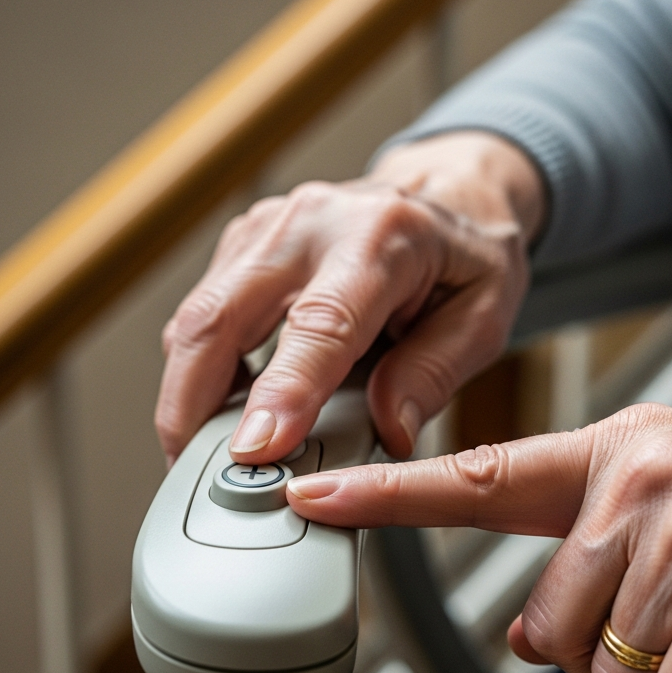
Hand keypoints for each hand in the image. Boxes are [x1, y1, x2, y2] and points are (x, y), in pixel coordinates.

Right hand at [154, 132, 544, 464]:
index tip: (257, 449)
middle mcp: (313, 222)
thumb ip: (434, 375)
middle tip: (194, 472)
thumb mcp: (484, 318)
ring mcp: (268, 229)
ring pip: (197, 318)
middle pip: (222, 315)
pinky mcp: (243, 246)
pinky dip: (199, 373)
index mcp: (382, 235)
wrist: (447, 200)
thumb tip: (388, 432)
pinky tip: (220, 413)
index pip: (321, 323)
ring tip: (204, 455)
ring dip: (187, 395)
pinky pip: (202, 317)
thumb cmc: (466, 261)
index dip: (284, 390)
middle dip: (192, 403)